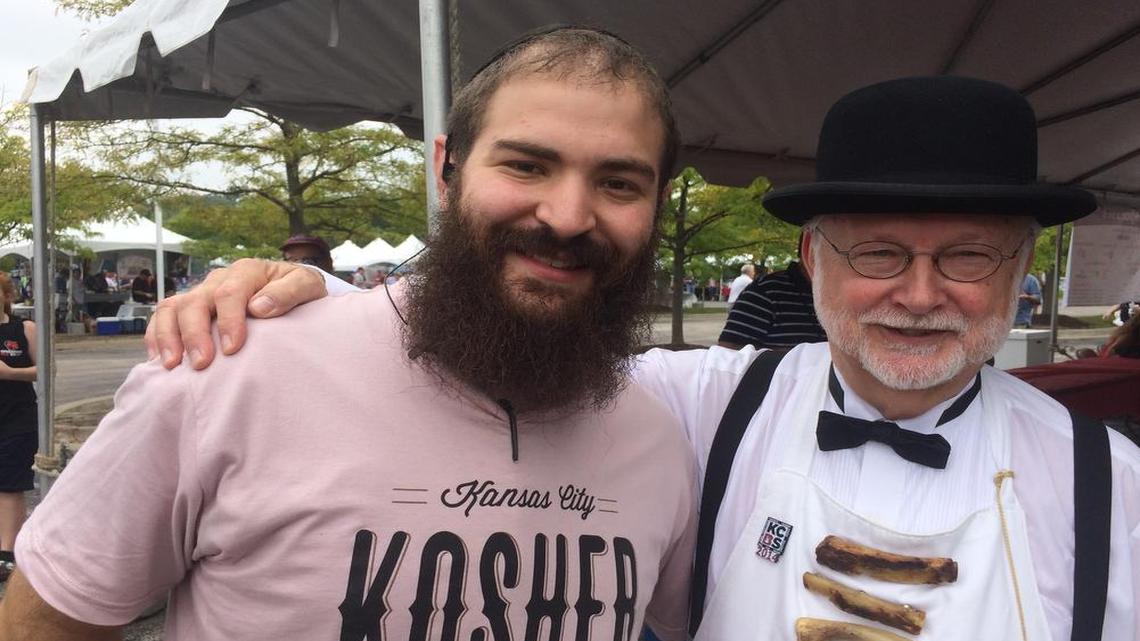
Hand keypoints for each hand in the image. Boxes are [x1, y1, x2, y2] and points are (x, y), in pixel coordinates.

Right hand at [145, 259, 326, 369]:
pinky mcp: (191, 308)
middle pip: (196, 301)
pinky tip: (161, 361)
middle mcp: (218, 279)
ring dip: (168, 336)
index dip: (228, 320)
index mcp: (246, 271)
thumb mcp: (307, 286)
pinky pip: (163, 318)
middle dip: (195, 334)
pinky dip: (157, 337)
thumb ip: (288, 292)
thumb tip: (259, 307)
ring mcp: (202, 293)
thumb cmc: (300, 291)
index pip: (229, 292)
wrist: (292, 290)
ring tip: (173, 366)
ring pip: (172, 308)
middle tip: (201, 364)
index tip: (232, 349)